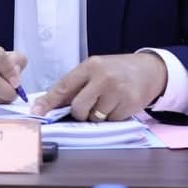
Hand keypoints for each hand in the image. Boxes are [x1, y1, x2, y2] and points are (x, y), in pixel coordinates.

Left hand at [31, 52, 167, 120]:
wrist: (150, 70)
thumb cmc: (116, 70)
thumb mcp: (94, 70)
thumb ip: (76, 85)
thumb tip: (51, 104)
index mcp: (89, 66)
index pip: (64, 86)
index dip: (49, 101)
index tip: (36, 111)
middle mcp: (103, 77)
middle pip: (79, 107)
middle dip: (80, 113)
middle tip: (89, 107)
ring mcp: (118, 91)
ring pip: (95, 117)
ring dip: (97, 116)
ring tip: (107, 103)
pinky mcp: (131, 103)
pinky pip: (111, 121)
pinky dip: (112, 117)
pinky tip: (119, 105)